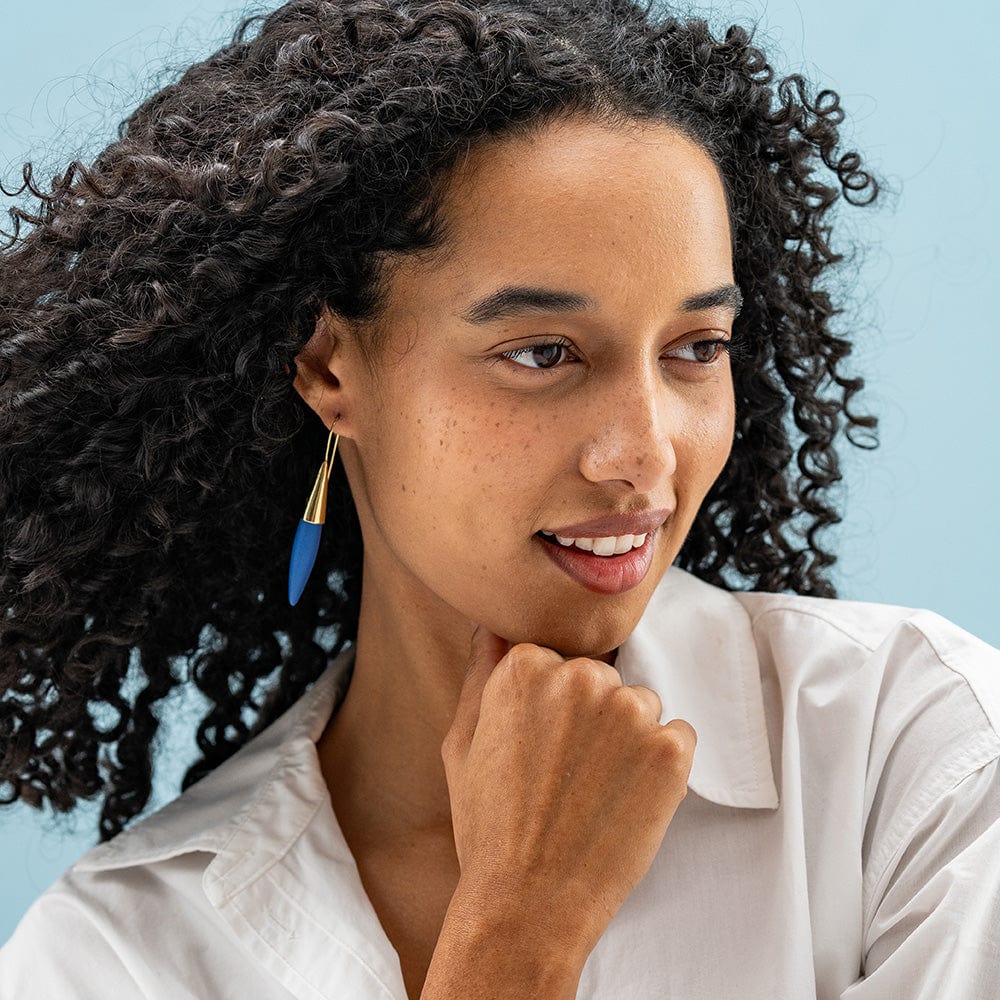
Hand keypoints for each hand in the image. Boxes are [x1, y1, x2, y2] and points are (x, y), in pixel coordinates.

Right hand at [440, 621, 695, 962]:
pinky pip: (679, 736)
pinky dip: (664, 765)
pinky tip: (629, 800)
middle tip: (568, 774)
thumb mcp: (461, 743)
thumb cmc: (489, 828)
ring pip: (642, 705)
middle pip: (602, 677)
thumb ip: (480, 673)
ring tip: (597, 791)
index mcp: (525, 667)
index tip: (544, 747)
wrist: (528, 905)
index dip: (553, 706)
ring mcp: (629, 711)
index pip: (558, 659)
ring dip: (629, 738)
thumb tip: (490, 626)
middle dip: (592, 716)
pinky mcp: (670, 750)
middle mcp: (579, 677)